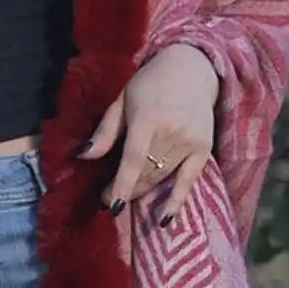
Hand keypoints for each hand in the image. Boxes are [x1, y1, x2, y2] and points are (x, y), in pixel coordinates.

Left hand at [78, 43, 219, 221]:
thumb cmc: (149, 83)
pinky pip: (188, 182)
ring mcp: (190, 142)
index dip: (120, 185)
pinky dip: (176, 202)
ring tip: (126, 199)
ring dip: (142, 191)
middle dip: (125, 189)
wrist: (192, 68)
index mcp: (148, 118)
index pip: (133, 159)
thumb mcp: (122, 99)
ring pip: (161, 178)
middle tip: (106, 200)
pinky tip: (163, 220)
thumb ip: (106, 130)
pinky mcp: (204, 149)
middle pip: (146, 172)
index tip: (109, 204)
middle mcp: (172, 132)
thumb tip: (84, 157)